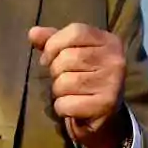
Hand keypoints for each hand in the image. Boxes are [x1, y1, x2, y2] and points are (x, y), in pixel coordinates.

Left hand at [28, 23, 127, 147]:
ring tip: (71, 93)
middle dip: (56, 71)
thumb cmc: (84, 77)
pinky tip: (73, 107)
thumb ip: (52, 40)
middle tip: (64, 79)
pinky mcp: (105, 106)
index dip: (54, 44)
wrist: (104, 115)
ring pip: (64, 82)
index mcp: (109, 41)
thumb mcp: (71, 52)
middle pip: (67, 58)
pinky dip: (62, 107)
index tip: (49, 57)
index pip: (75, 31)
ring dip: (59, 91)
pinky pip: (66, 103)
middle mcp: (115, 60)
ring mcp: (112, 83)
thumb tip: (33, 33)